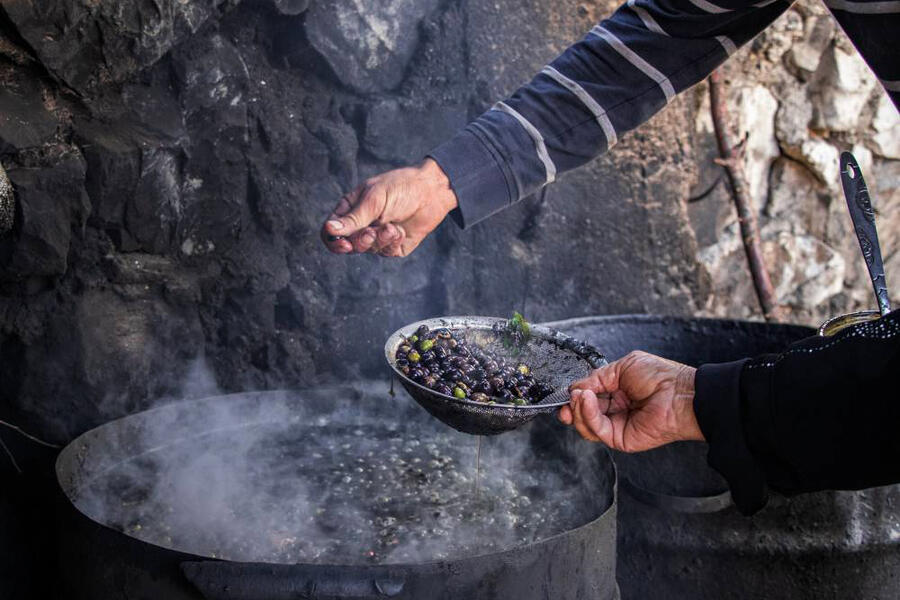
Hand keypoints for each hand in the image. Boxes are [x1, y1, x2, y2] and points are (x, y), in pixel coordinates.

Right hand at [321, 159, 457, 256]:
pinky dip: (392, 242)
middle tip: (371, 232)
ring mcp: (377, 236)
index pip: (330, 231)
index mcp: (350, 209)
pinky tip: (400, 230)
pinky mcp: (393, 246)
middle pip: (348, 245)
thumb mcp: (374, 199)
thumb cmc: (401, 187)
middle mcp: (361, 224)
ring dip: (379, 239)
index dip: (333, 241)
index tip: (345, 243)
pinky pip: (385, 252)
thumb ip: (353, 218)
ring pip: (367, 250)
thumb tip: (330, 229)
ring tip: (392, 226)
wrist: (432, 192)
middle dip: (360, 241)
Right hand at [558, 351, 702, 450]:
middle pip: (582, 414)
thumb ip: (597, 377)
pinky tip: (586, 401)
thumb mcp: (622, 367)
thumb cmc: (660, 377)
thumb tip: (576, 388)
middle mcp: (615, 410)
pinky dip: (586, 415)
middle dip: (570, 407)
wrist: (680, 394)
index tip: (566, 392)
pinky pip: (596, 429)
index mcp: (617, 392)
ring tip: (580, 396)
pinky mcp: (619, 439)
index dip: (575, 396)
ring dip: (578, 409)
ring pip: (585, 424)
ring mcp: (617, 426)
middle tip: (566, 400)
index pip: (588, 398)